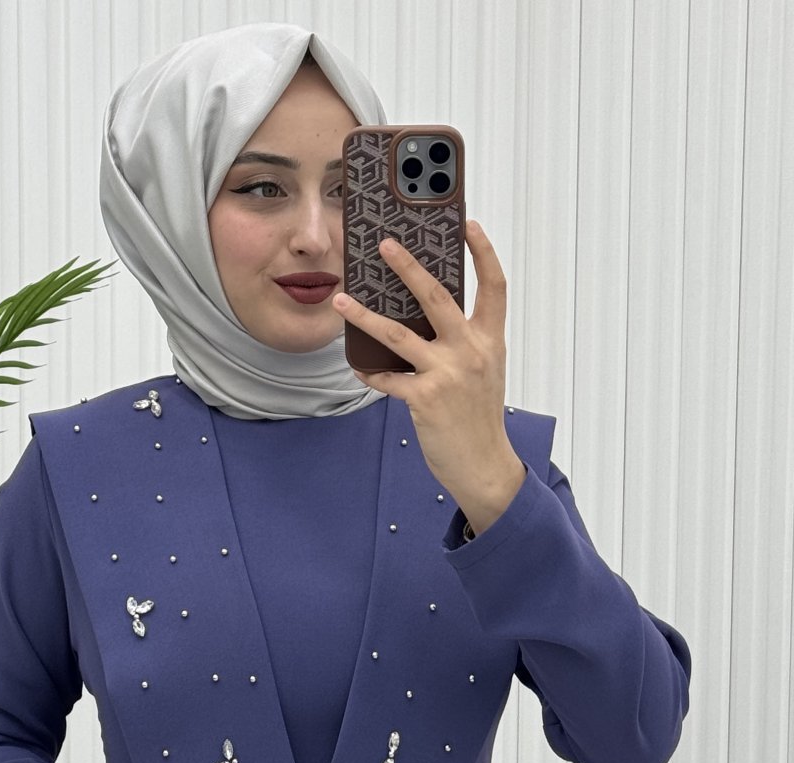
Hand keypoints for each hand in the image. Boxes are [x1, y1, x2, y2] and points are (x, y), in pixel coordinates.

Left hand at [332, 221, 526, 532]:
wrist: (484, 465)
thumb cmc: (479, 418)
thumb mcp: (484, 372)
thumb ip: (464, 342)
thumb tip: (427, 319)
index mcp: (490, 340)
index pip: (494, 286)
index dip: (483, 252)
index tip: (468, 224)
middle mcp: (471, 351)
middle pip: (437, 296)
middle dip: (408, 266)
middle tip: (385, 243)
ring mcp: (447, 374)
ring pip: (398, 334)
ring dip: (365, 315)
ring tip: (341, 300)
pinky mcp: (424, 398)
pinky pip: (388, 378)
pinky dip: (371, 373)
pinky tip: (358, 367)